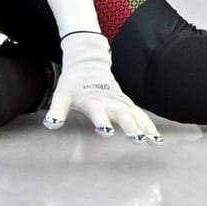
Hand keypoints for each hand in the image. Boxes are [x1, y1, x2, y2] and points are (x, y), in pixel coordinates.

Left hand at [43, 32, 161, 143]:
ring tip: (154, 141)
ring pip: (136, 115)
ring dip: (145, 127)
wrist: (87, 63)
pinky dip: (148, 125)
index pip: (98, 113)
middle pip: (122, 115)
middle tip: (138, 139)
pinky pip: (140, 115)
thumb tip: (50, 125)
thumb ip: (57, 110)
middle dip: (131, 127)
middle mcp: (110, 101)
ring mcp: (120, 102)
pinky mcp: (126, 102)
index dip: (102, 122)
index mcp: (93, 100)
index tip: (107, 132)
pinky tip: (156, 139)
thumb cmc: (73, 82)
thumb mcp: (62, 94)